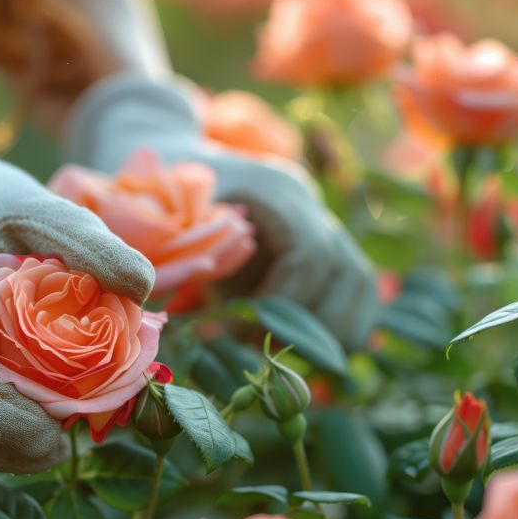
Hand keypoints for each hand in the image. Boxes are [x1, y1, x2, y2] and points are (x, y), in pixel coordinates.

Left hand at [64, 73, 378, 347]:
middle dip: (305, 327)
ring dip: (328, 334)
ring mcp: (324, 225)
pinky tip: (297, 356)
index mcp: (276, 189)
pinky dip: (336, 330)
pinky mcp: (325, 250)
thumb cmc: (156, 184)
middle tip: (256, 355)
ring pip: (361, 286)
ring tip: (279, 362)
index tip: (232, 333)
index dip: (276, 304)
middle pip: (348, 274)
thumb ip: (173, 249)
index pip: (308, 256)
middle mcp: (311, 205)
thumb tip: (174, 304)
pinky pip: (356, 295)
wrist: (170, 156)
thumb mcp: (155, 209)